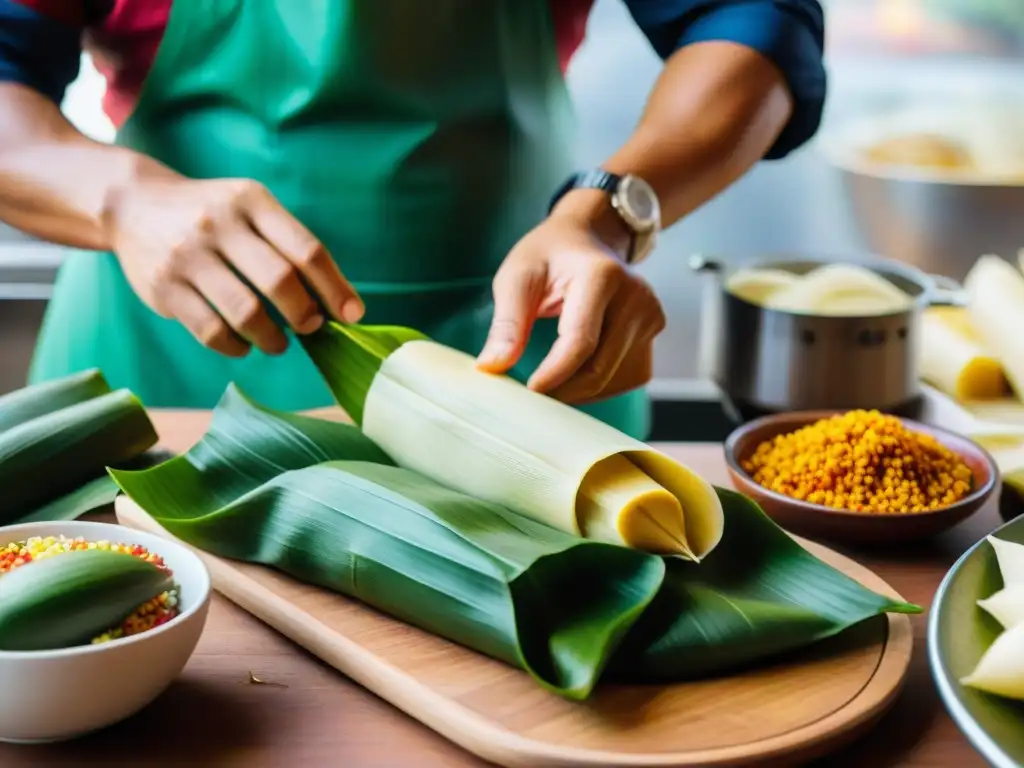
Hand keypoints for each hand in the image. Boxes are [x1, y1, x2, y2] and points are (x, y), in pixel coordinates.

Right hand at [104, 176, 363, 356]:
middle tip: (310, 326)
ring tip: (279, 342)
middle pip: (279, 281)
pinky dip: (236, 347)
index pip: (306, 249)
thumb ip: (290, 245)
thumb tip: (339, 302)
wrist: (133, 205)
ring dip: (273, 338)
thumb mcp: (251, 207)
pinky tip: (244, 345)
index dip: (335, 287)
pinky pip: (210, 331)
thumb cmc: (214, 214)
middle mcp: (217, 224)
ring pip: (246, 312)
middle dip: (305, 314)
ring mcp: (187, 255)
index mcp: (251, 200)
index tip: (352, 314)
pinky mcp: (163, 287)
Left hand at [476, 206, 665, 404]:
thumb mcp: (517, 277)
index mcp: (601, 275)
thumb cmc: (549, 256)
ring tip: (552, 376)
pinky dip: (600, 385)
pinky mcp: (654, 331)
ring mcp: (650, 314)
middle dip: (562, 390)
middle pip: (599, 367)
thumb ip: (506, 323)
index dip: (554, 374)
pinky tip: (579, 370)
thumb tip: (493, 367)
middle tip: (531, 395)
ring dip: (580, 391)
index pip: (580, 341)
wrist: (588, 237)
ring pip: (614, 379)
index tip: (529, 392)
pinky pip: (627, 377)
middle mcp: (636, 296)